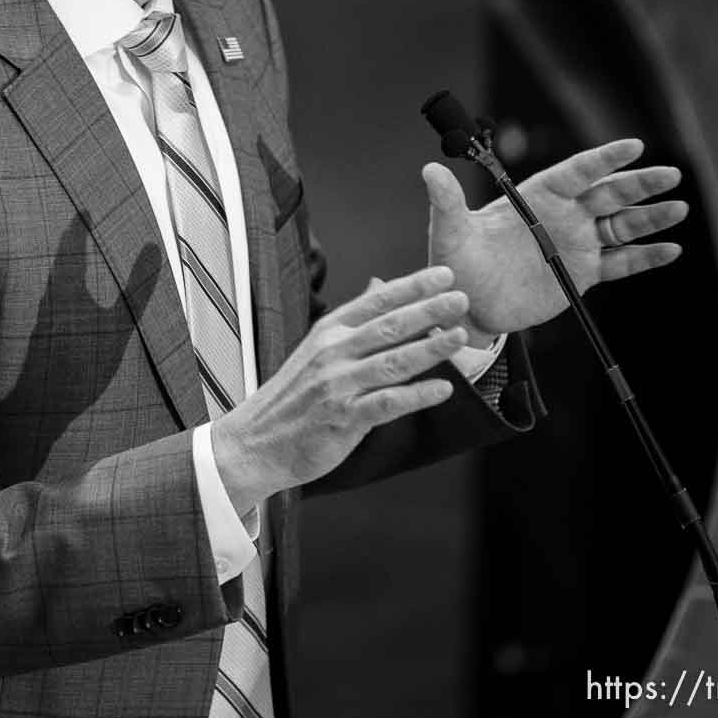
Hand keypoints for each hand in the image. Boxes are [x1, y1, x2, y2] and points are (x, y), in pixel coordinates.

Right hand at [211, 267, 467, 508]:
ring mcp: (337, 385)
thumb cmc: (291, 398)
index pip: (376, 301)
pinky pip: (386, 403)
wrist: (256, 442)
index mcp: (328, 332)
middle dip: (428, 310)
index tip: (444, 275)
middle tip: (461, 298)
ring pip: (392, 361)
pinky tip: (442, 389)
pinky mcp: (343, 417)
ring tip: (460, 337)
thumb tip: (380, 286)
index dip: (412, 286)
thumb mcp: (317, 349)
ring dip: (430, 348)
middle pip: (388, 325)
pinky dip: (416, 395)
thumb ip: (353, 320)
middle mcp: (333, 353)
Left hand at [423, 137, 686, 338]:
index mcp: (536, 197)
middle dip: (640, 183)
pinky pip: (621, 263)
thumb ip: (446, 203)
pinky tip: (671, 249)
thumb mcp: (449, 233)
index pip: (576, 171)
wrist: (466, 305)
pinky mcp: (583, 274)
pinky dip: (646, 256)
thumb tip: (429, 170)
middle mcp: (561, 216)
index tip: (633, 145)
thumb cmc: (454, 264)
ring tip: (680, 208)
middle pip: (608, 193)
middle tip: (672, 174)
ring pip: (622, 225)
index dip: (604, 159)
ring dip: (651, 217)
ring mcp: (575, 244)